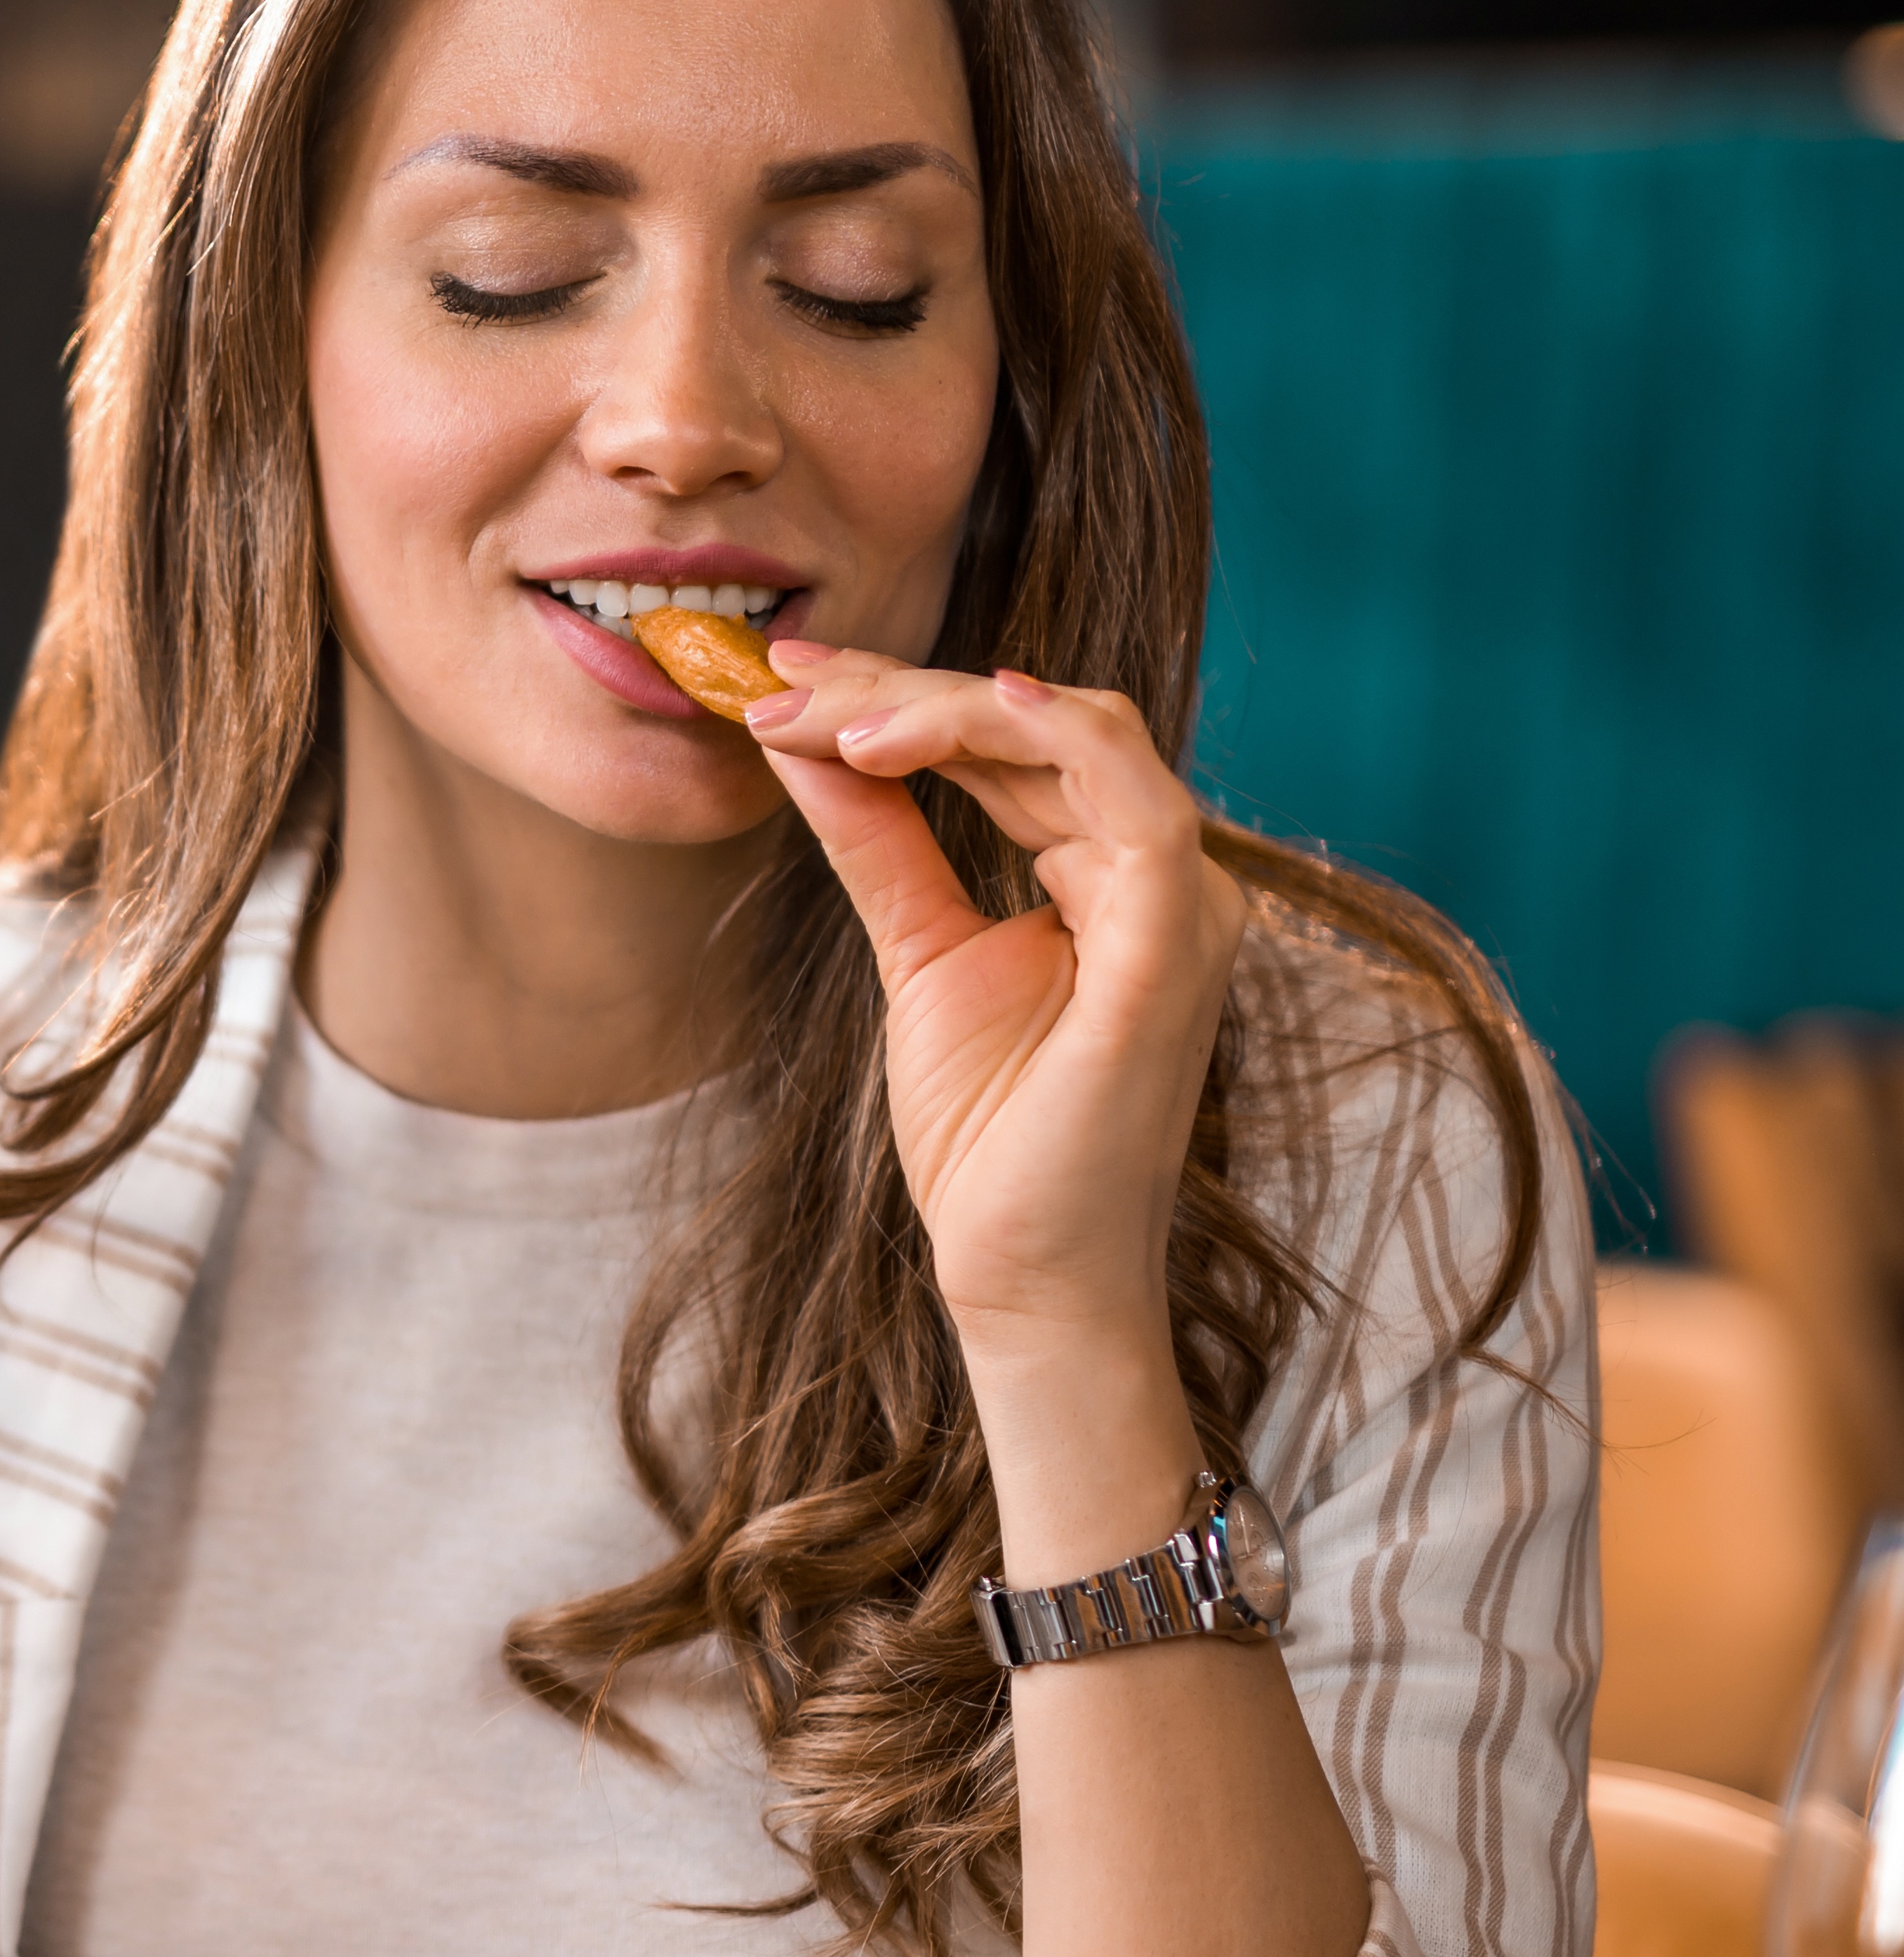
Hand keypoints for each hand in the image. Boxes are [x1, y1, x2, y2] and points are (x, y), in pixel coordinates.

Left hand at [742, 642, 1244, 1356]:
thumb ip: (879, 846)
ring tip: (828, 717)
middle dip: (897, 690)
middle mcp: (1157, 874)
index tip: (782, 686)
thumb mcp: (916, 955)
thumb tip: (804, 747)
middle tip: (776, 684)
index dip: (898, 699)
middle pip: (1035, 726)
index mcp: (1107, 873)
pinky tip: (977, 705)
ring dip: (945, 708)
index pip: (1008, 745)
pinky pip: (1137, 808)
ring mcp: (1180, 906)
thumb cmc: (990, 1135)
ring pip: (1079, 739)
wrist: (1023, 1272)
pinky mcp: (1172, 950)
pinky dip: (1058, 741)